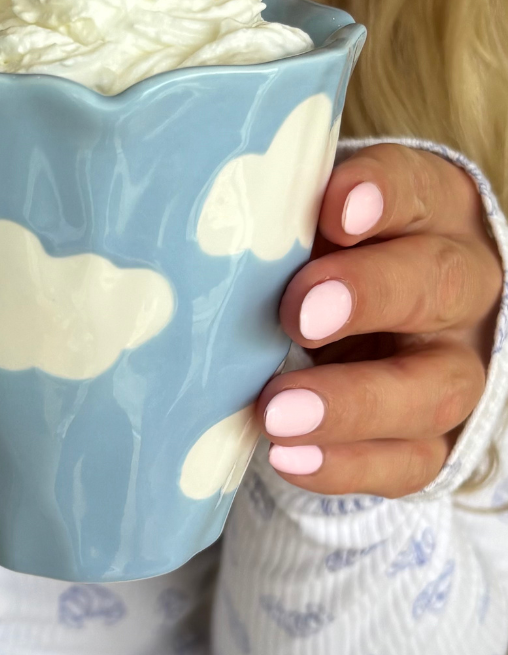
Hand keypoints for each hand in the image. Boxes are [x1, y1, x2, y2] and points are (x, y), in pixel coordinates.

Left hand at [259, 143, 502, 497]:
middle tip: (299, 316)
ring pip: (434, 388)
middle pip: (436, 285)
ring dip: (353, 404)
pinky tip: (289, 458)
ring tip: (276, 413)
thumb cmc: (315, 253)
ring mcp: (452, 365)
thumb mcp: (302, 221)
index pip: (417, 189)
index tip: (335, 212)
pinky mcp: (433, 435)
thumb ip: (277, 218)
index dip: (382, 197)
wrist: (362, 320)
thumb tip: (199, 230)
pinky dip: (348, 464)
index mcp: (428, 213)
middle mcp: (456, 286)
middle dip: (368, 298)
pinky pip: (411, 460)